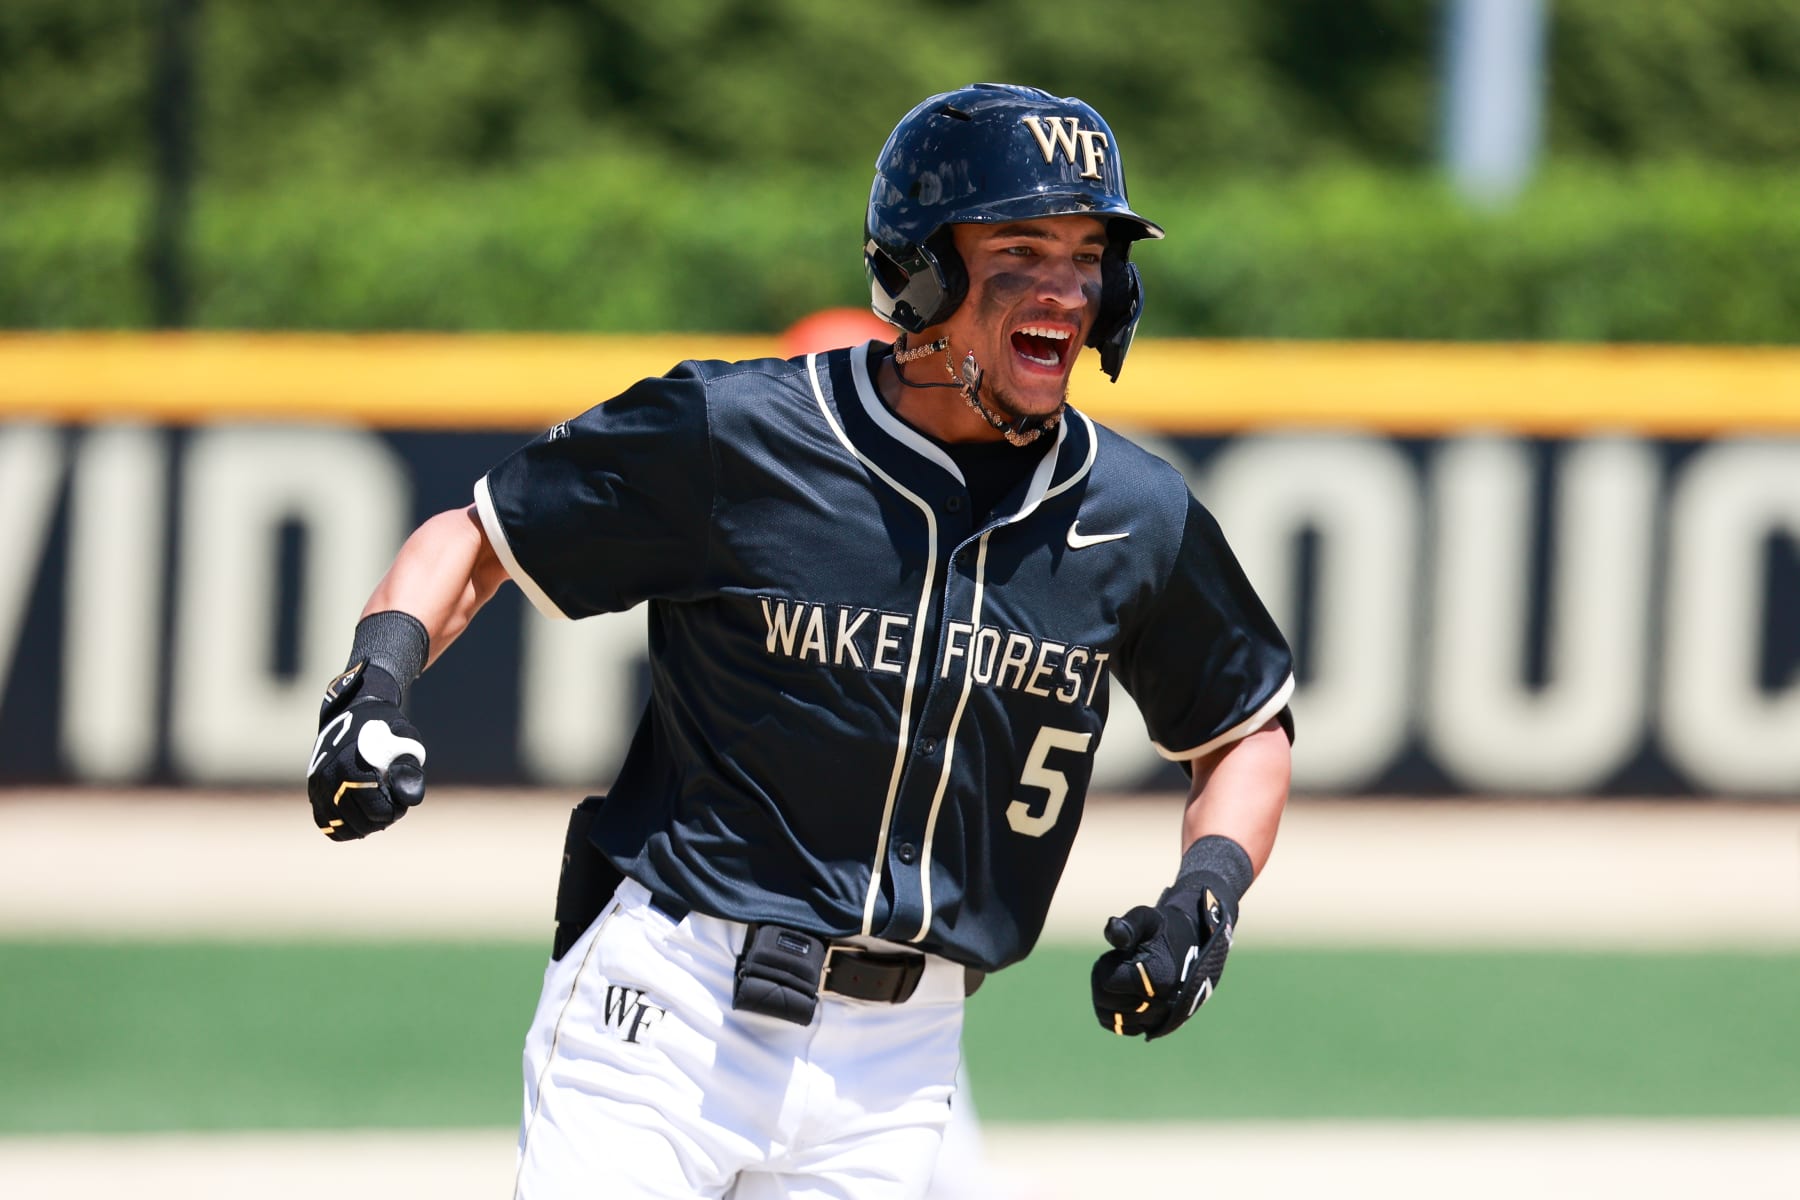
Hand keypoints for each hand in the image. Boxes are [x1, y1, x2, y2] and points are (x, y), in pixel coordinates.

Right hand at [306, 659, 426, 840]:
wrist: (352, 713)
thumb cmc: (385, 729)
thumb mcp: (405, 740)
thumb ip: (409, 769)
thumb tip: (408, 799)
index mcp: (352, 765)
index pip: (376, 809)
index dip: (394, 811)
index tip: (401, 801)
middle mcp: (330, 777)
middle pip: (360, 821)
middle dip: (381, 820)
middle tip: (392, 808)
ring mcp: (318, 785)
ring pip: (341, 826)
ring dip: (363, 826)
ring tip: (377, 813)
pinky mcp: (313, 790)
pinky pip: (325, 822)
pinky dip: (343, 827)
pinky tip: (360, 819)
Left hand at [1090, 874, 1235, 1040]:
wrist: (1191, 946)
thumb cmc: (1164, 929)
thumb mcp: (1147, 919)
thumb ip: (1128, 925)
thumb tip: (1112, 928)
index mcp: (1159, 977)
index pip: (1107, 982)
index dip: (1107, 963)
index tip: (1122, 952)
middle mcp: (1162, 1004)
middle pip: (1104, 1001)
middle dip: (1104, 979)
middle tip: (1121, 963)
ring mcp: (1160, 1018)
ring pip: (1110, 1017)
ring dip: (1107, 995)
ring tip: (1124, 977)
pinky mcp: (1157, 1026)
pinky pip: (1121, 1027)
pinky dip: (1114, 1013)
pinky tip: (1120, 994)